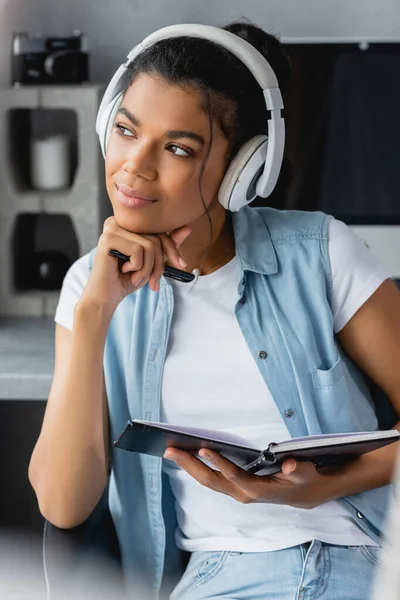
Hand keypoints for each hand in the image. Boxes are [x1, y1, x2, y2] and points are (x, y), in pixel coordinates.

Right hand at [80, 216, 191, 313]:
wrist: (105, 298)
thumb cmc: (127, 279)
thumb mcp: (152, 262)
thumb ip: (167, 246)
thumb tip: (187, 228)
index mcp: (129, 223)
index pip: (159, 230)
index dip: (173, 249)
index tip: (181, 265)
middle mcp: (119, 221)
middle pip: (156, 238)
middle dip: (159, 264)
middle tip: (154, 282)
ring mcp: (112, 228)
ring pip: (149, 245)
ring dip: (148, 269)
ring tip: (136, 277)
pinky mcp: (108, 239)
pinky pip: (138, 251)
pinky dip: (137, 268)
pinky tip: (124, 272)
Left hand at [164, 448, 339, 508]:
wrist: (307, 495)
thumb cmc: (305, 480)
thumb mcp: (307, 473)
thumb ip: (297, 469)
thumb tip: (287, 464)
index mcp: (259, 490)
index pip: (234, 476)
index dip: (218, 463)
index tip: (202, 449)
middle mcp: (244, 493)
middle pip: (211, 481)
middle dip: (189, 465)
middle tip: (170, 450)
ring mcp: (237, 492)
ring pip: (208, 481)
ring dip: (189, 467)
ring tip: (171, 451)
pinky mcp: (236, 487)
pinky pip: (213, 479)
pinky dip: (198, 468)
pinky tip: (187, 457)